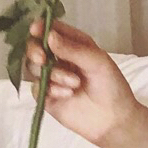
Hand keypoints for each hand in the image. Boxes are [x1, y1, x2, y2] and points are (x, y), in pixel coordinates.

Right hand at [23, 17, 141, 147]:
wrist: (114, 120)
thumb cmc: (112, 86)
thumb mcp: (98, 62)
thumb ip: (73, 49)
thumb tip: (48, 36)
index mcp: (74, 45)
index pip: (52, 30)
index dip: (41, 27)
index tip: (35, 29)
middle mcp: (59, 59)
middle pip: (34, 47)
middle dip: (35, 50)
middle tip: (42, 58)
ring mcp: (51, 78)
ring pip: (33, 67)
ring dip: (52, 74)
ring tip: (74, 84)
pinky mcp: (46, 96)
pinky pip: (35, 87)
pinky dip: (50, 89)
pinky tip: (68, 94)